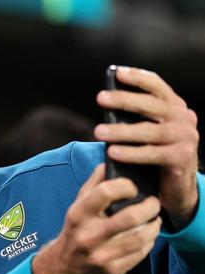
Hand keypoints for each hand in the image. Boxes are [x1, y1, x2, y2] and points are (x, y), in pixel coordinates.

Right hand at [32, 164, 161, 273]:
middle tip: (154, 203)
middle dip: (150, 207)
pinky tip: (147, 237)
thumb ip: (93, 185)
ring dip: (153, 226)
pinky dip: (148, 243)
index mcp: (78, 215)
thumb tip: (108, 163)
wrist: (64, 268)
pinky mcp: (111, 271)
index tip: (132, 188)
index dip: (125, 186)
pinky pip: (139, 254)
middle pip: (130, 217)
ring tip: (155, 220)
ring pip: (139, 238)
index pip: (106, 192)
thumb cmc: (75, 231)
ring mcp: (100, 256)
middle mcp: (87, 236)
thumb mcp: (77, 206)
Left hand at [94, 66, 199, 226]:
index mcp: (175, 108)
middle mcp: (184, 119)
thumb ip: (135, 118)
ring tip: (98, 131)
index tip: (117, 73)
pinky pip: (152, 154)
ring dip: (121, 130)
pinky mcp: (182, 158)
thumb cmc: (156, 157)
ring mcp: (186, 138)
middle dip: (124, 100)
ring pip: (149, 131)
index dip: (138, 78)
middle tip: (100, 98)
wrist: (178, 188)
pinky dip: (131, 153)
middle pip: (151, 106)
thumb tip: (107, 103)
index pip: (157, 87)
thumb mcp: (148, 133)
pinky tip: (112, 153)